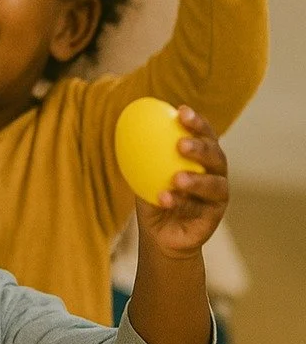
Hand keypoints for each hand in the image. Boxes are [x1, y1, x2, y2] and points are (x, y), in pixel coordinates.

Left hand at [133, 107, 227, 259]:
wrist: (159, 232)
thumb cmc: (152, 194)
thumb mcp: (142, 170)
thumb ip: (140, 150)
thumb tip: (126, 122)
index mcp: (201, 156)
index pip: (204, 134)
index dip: (197, 122)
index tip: (181, 111)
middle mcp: (214, 172)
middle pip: (216, 155)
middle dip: (201, 147)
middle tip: (181, 145)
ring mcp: (218, 195)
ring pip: (215, 184)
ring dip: (196, 179)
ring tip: (177, 178)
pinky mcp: (215, 215)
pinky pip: (201, 208)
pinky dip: (181, 202)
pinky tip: (164, 198)